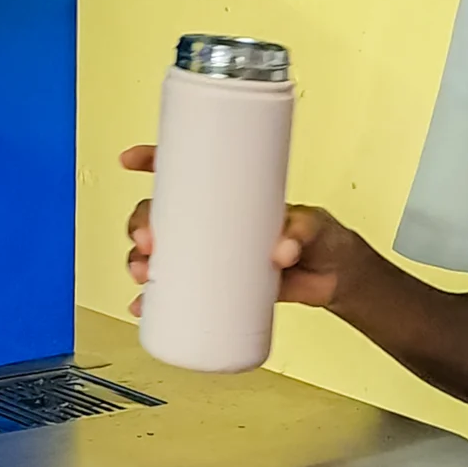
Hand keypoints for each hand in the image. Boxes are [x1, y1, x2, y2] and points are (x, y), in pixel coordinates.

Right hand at [120, 146, 365, 316]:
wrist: (336, 277)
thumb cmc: (324, 237)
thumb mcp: (315, 224)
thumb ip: (301, 232)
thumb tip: (281, 251)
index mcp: (231, 196)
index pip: (185, 170)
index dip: (153, 161)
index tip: (131, 160)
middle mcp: (213, 223)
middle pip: (160, 215)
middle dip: (142, 225)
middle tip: (149, 242)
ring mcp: (213, 255)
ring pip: (162, 253)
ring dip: (140, 262)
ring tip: (144, 274)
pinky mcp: (219, 287)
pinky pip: (177, 292)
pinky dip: (155, 301)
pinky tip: (142, 306)